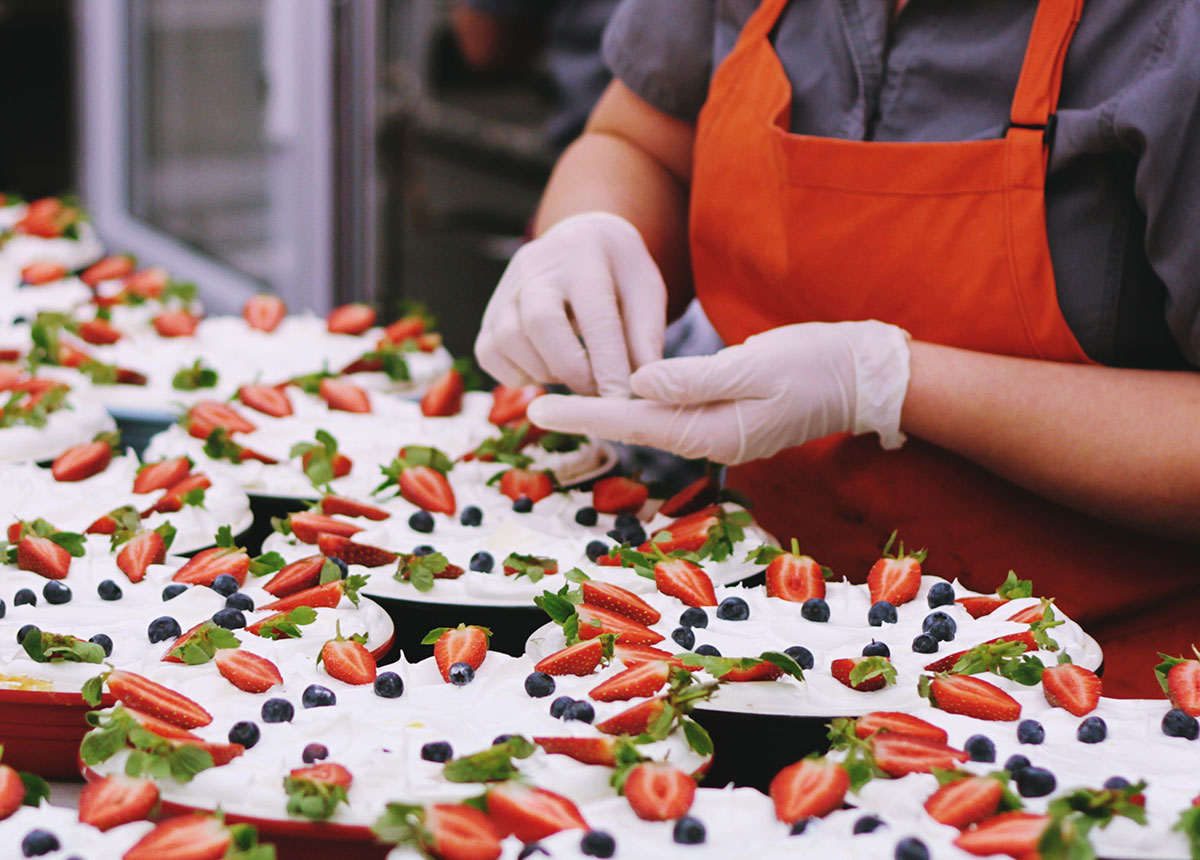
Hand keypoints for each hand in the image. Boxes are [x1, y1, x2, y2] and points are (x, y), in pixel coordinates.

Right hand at [474, 212, 667, 395]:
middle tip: (595, 390)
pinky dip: (515, 375)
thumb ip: (646, 334)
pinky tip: (545, 370)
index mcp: (585, 257)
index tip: (620, 398)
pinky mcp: (490, 311)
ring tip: (574, 375)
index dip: (608, 362)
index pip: (595, 315)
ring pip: (508, 341)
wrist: (580, 241)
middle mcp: (538, 268)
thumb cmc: (618, 272)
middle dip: (570, 368)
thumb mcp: (646, 290)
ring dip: (544, 372)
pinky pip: (488, 353)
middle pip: (540, 323)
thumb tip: (642, 383)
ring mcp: (507, 288)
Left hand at [527, 321, 911, 464]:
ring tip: (563, 399)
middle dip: (586, 417)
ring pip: (653, 424)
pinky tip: (621, 393)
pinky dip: (643, 406)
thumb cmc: (817, 364)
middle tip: (532, 404)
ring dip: (609, 413)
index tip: (538, 408)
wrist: (864, 376)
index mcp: (714, 431)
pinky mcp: (728, 420)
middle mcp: (711, 440)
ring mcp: (720, 433)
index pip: (635, 422)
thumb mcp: (757, 364)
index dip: (584, 413)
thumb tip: (639, 385)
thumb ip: (695, 378)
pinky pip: (675, 415)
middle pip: (636, 428)